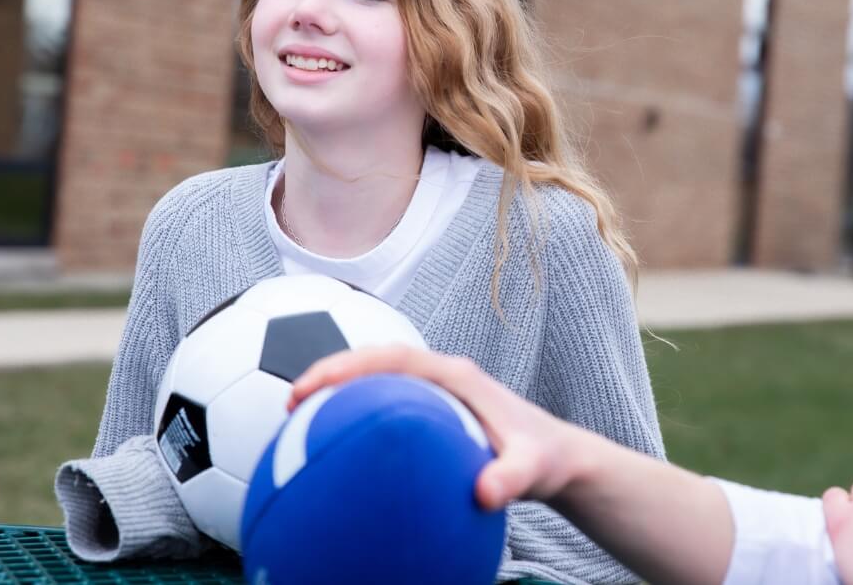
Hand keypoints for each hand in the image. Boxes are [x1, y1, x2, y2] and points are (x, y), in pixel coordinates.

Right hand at [289, 346, 584, 509]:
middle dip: (331, 374)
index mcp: (457, 376)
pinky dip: (357, 416)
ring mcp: (436, 392)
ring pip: (376, 381)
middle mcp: (442, 376)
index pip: (393, 358)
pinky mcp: (432, 411)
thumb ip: (511, 479)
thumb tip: (484, 495)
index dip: (349, 366)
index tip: (311, 386)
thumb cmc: (545, 459)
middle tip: (291, 402)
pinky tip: (335, 449)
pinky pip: (385, 406)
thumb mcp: (532, 470)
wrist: (561, 459)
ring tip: (298, 423)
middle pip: (375, 361)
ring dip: (339, 393)